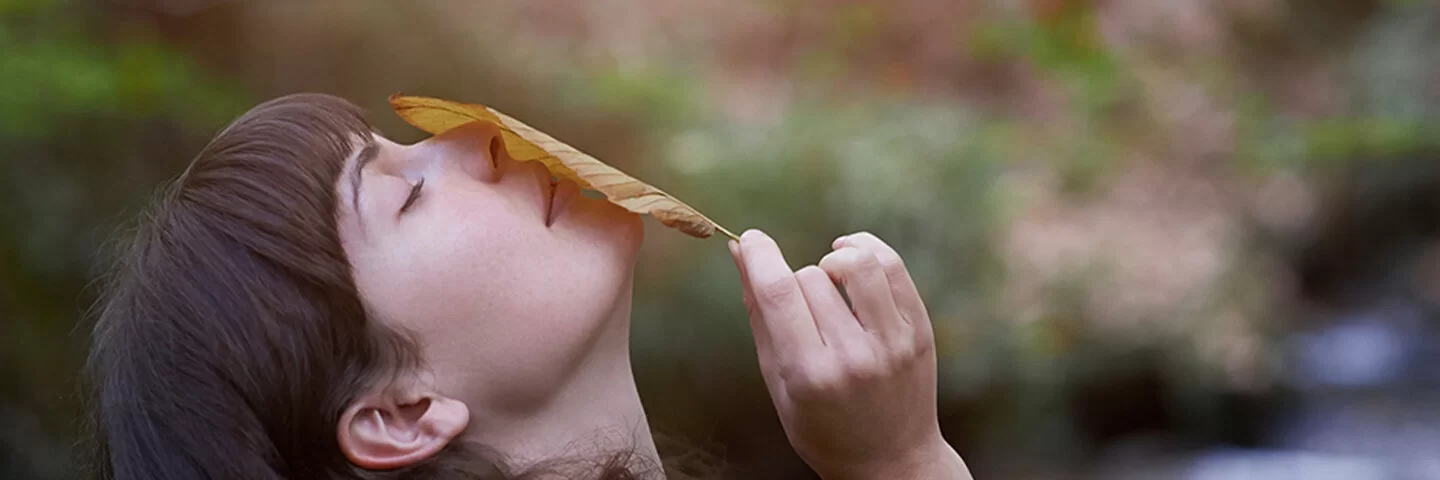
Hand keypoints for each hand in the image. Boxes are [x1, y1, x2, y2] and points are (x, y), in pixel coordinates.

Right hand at [730, 230, 970, 479]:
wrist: (892, 461)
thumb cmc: (822, 426)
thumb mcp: (778, 381)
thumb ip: (759, 315)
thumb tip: (739, 254)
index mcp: (809, 375)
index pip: (778, 292)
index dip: (758, 255)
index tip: (749, 240)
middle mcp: (854, 357)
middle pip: (811, 278)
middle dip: (795, 281)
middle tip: (800, 308)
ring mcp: (893, 343)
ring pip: (855, 262)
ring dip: (833, 259)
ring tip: (828, 274)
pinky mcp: (919, 330)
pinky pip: (893, 266)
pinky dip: (867, 250)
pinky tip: (853, 259)